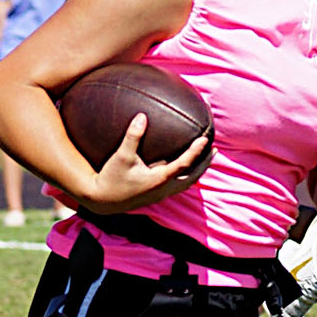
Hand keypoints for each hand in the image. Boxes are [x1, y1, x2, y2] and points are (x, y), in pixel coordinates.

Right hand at [83, 112, 212, 212]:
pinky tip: (186, 168)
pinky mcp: (156, 195)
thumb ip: (133, 136)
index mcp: (159, 179)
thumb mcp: (121, 156)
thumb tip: (142, 116)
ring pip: (187, 183)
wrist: (102, 200)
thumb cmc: (111, 177)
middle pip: (193, 177)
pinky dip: (187, 176)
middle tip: (214, 149)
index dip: (196, 151)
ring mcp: (161, 194)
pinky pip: (178, 185)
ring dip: (198, 171)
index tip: (205, 139)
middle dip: (204, 163)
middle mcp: (164, 188)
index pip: (184, 164)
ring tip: (206, 159)